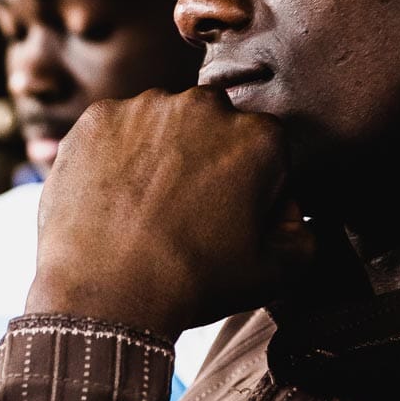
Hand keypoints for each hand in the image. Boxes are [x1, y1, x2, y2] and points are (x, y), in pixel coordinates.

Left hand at [27, 86, 312, 337]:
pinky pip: (115, 130)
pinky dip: (115, 156)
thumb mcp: (273, 273)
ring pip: (163, 123)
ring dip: (160, 153)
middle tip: (187, 211)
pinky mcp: (98, 118)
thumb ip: (301, 236)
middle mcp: (205, 106)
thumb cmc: (191, 283)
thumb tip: (290, 213)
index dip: (253, 186)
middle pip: (214, 126)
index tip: (232, 216)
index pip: (265, 149)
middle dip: (207, 159)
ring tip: (146, 208)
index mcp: (258, 137)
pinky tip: (114, 198)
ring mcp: (146, 107)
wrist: (107, 294)